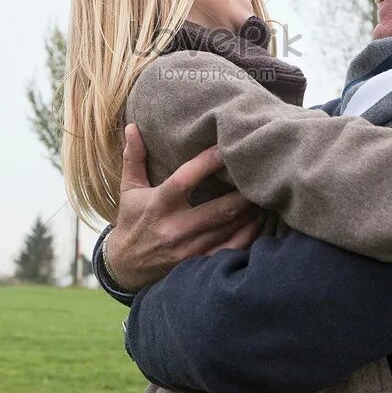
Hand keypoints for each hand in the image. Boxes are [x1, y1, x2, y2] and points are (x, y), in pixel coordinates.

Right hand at [104, 124, 262, 290]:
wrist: (126, 266)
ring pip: (229, 228)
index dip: (207, 162)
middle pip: (218, 209)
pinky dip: (248, 235)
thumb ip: (133, 158)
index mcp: (159, 204)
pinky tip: (258, 221)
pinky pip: (231, 249)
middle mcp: (174, 228)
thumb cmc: (132, 220)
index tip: (226, 146)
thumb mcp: (129, 189)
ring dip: (250, 212)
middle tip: (260, 175)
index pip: (185, 179)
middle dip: (243, 193)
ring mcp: (188, 249)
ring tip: (265, 195)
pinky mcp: (198, 264)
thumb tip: (131, 126)